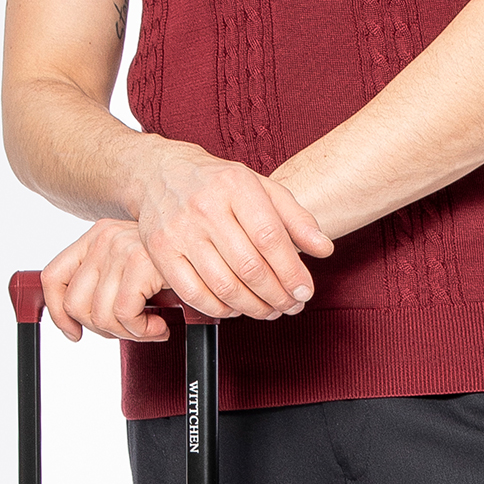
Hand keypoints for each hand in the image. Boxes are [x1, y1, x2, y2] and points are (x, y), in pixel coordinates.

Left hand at [41, 221, 169, 344]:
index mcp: (96, 236)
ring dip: (127, 333)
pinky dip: (142, 331)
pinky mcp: (141, 262)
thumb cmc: (175, 263)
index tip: (74, 333)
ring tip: (149, 327)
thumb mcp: (132, 268)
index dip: (57, 313)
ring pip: (100, 315)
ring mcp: (121, 248)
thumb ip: (106, 283)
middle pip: (76, 305)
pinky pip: (125, 315)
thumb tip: (77, 322)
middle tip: (130, 329)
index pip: (54, 277)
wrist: (213, 242)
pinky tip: (159, 326)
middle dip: (103, 329)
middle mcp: (104, 238)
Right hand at [131, 140, 334, 320]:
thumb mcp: (262, 188)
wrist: (161, 173)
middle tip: (291, 306)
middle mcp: (204, 206)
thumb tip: (323, 249)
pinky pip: (193, 293)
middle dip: (277, 295)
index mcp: (235, 186)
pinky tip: (236, 307)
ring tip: (269, 310)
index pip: (270, 237)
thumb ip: (296, 218)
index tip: (305, 291)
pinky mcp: (160, 252)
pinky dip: (220, 309)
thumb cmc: (218, 183)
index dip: (291, 271)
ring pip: (223, 285)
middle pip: (249, 266)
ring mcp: (178, 230)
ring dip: (253, 307)